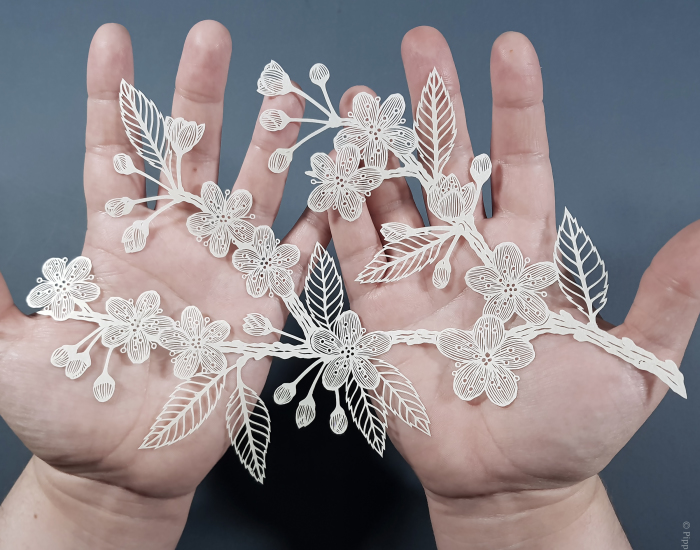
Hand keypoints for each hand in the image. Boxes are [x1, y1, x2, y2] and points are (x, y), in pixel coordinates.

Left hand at [0, 20, 326, 547]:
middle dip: (200, 96)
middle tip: (211, 38)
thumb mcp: (8, 352)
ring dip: (268, 145)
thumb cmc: (67, 411)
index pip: (118, 154)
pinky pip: (295, 256)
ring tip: (282, 95)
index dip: (116, 98)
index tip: (115, 41)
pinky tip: (335, 186)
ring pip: (250, 192)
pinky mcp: (262, 307)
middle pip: (192, 155)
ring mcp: (223, 271)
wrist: (126, 465)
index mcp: (115, 240)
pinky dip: (317, 224)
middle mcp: (175, 243)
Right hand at [328, 27, 699, 547]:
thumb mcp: (631, 359)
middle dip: (434, 104)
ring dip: (377, 150)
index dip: (515, 107)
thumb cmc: (569, 423)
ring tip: (363, 101)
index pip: (520, 163)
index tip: (509, 49)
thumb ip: (667, 294)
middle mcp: (468, 253)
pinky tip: (332, 170)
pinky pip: (354, 250)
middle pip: (447, 163)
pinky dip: (341, 210)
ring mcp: (418, 278)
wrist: (504, 478)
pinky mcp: (376, 310)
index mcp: (525, 251)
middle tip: (419, 45)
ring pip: (392, 198)